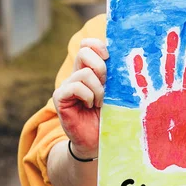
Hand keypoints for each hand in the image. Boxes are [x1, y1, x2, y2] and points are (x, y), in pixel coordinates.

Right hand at [53, 38, 108, 159]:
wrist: (98, 141)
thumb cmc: (110, 116)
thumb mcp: (117, 92)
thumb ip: (116, 76)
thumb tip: (125, 57)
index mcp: (90, 70)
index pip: (88, 45)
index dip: (98, 45)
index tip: (109, 57)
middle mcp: (76, 75)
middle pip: (84, 52)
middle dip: (101, 66)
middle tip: (106, 85)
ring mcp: (67, 86)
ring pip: (84, 72)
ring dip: (98, 89)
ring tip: (100, 102)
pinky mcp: (60, 98)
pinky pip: (75, 86)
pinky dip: (88, 95)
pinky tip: (91, 106)